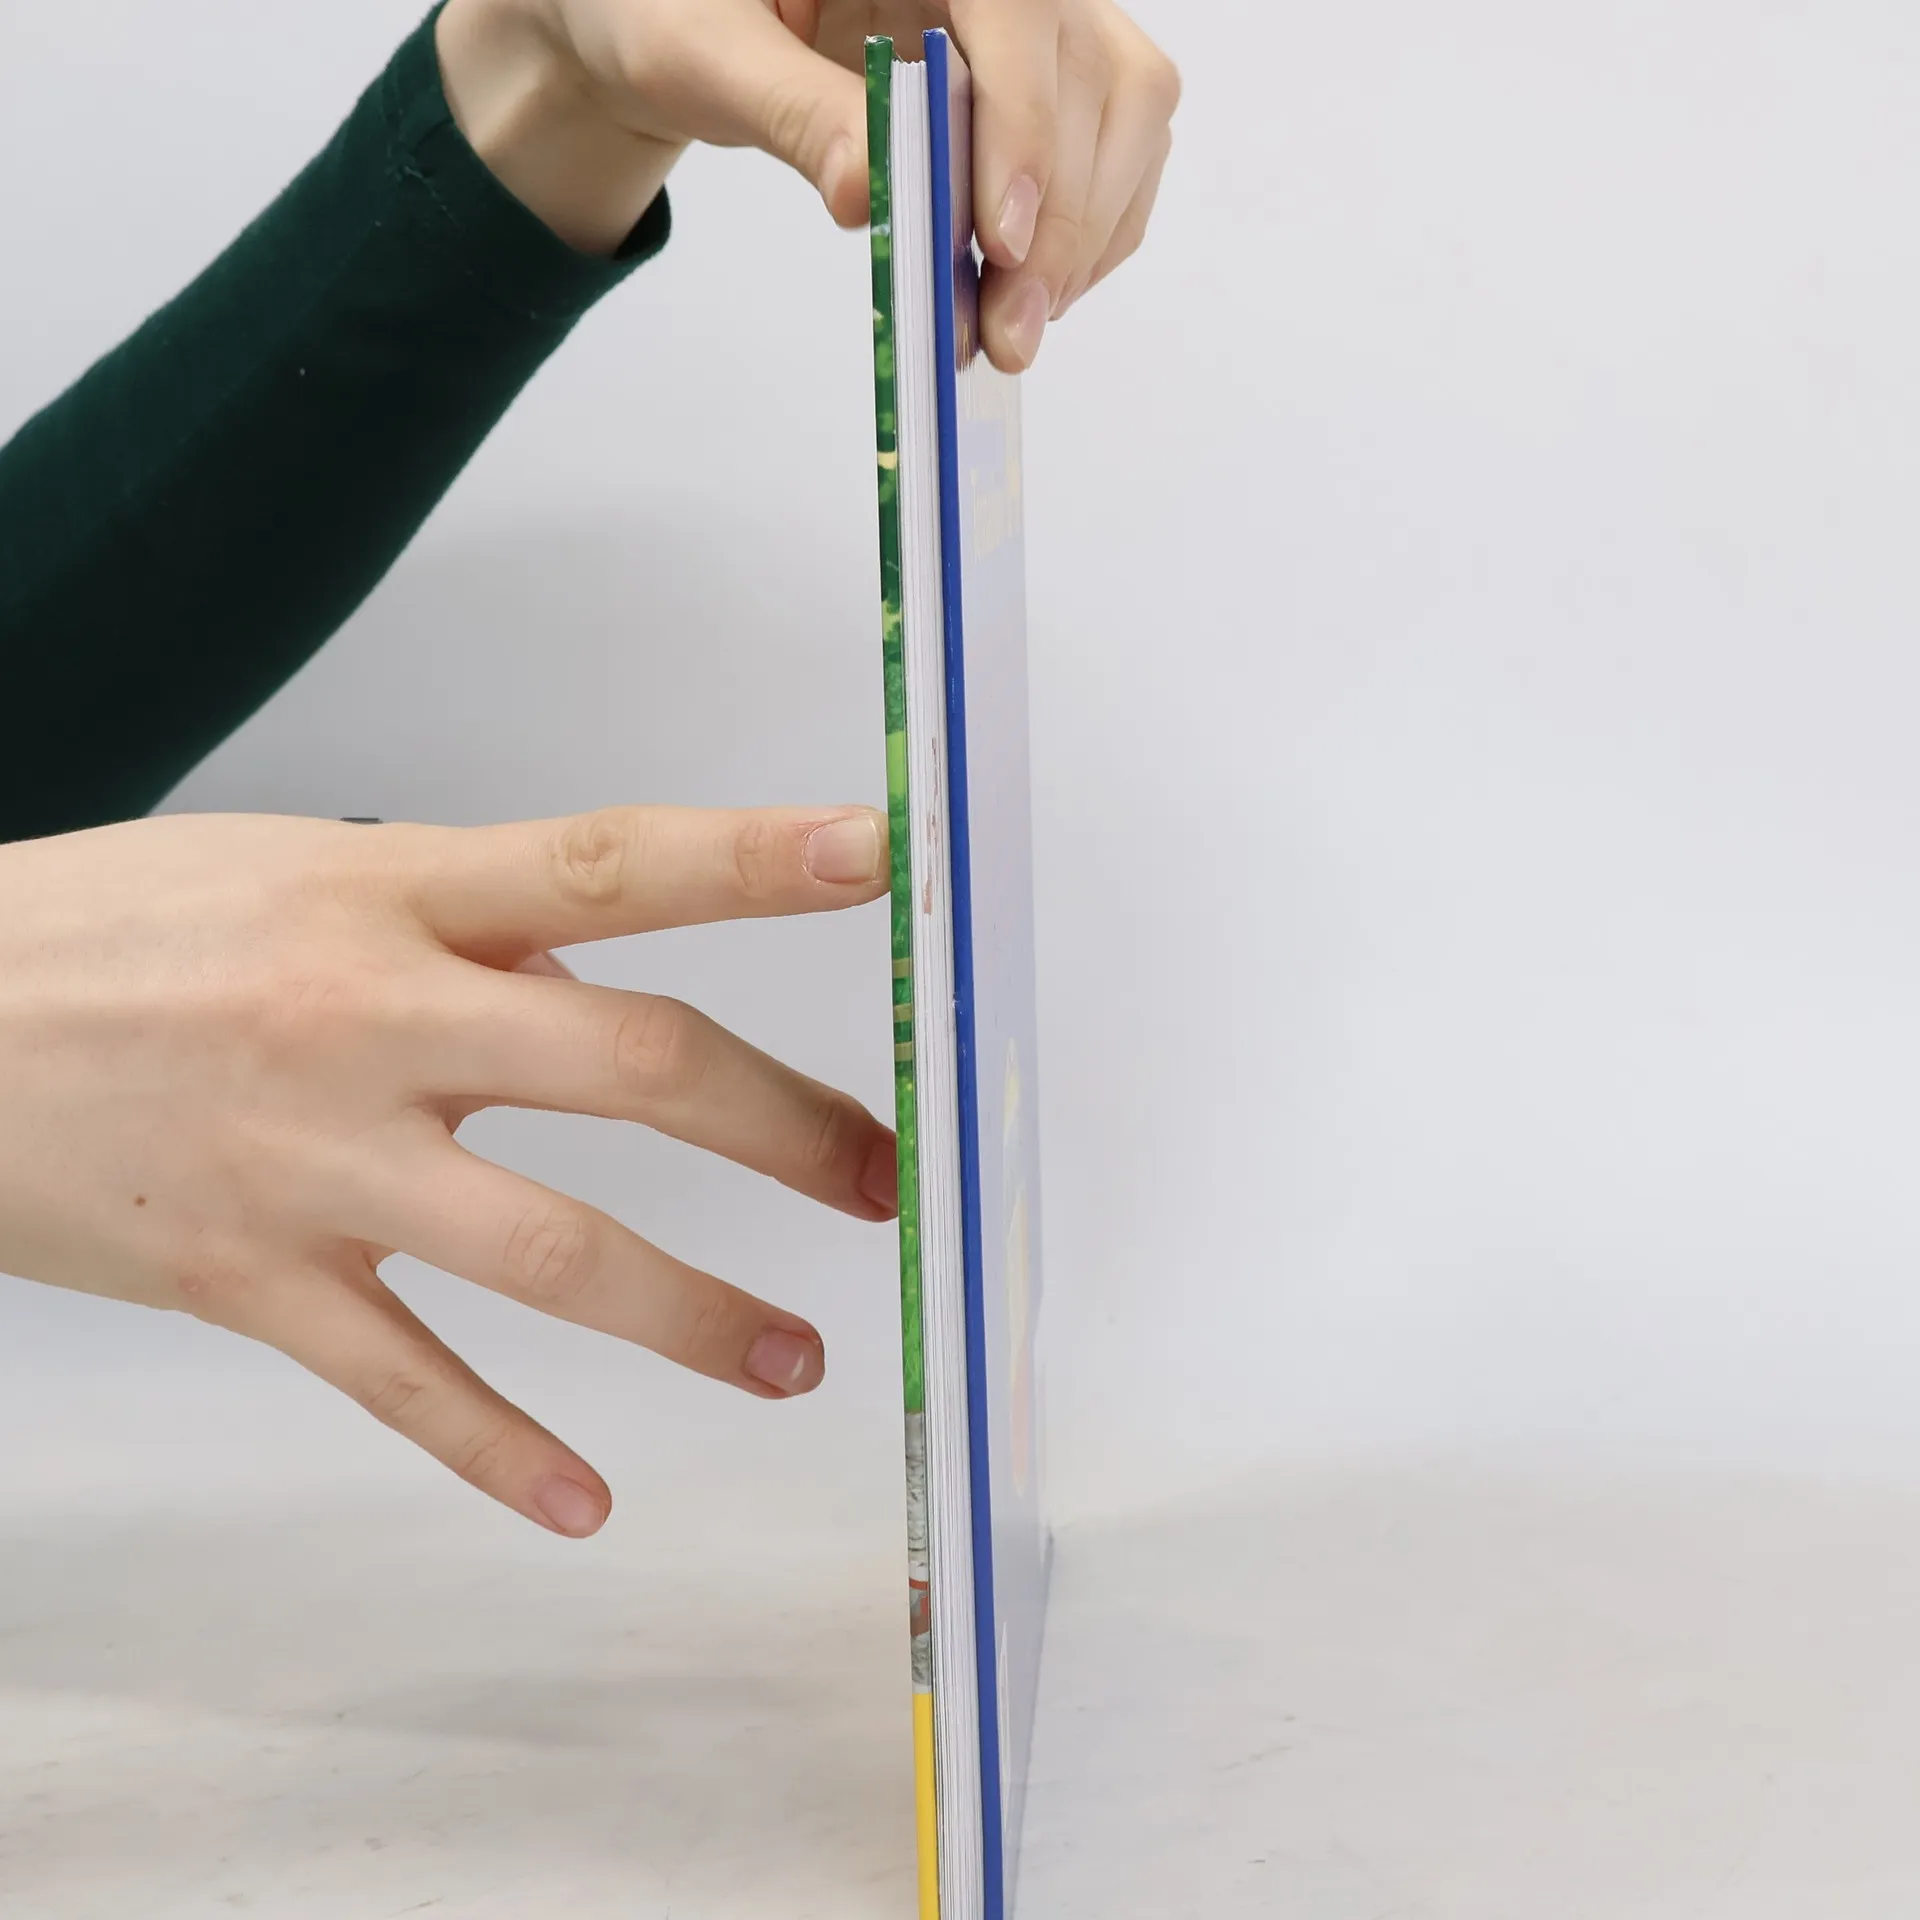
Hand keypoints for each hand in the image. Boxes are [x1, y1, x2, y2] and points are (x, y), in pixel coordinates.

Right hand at [0, 806, 896, 1536]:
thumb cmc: (121, 932)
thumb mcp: (298, 868)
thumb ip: (461, 913)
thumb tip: (600, 967)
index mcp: (392, 892)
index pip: (610, 861)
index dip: (752, 855)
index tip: (876, 854)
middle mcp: (370, 1019)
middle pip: (631, 1068)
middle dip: (783, 1126)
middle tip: (880, 1178)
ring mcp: (312, 1161)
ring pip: (550, 1251)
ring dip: (695, 1317)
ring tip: (794, 1358)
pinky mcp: (246, 1279)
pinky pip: (400, 1383)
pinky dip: (502, 1451)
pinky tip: (587, 1500)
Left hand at [437, 0, 1179, 369]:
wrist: (671, 21)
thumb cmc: (669, 9)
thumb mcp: (701, 53)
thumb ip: (792, 111)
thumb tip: (872, 194)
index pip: (1021, 13)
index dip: (1028, 126)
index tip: (1002, 240)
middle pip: (1095, 74)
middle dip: (1063, 216)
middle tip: (1008, 330)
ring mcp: (1029, 24)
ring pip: (1127, 116)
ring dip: (1084, 238)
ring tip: (1011, 329)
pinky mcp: (1040, 85)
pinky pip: (1111, 156)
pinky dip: (1083, 238)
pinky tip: (1023, 292)